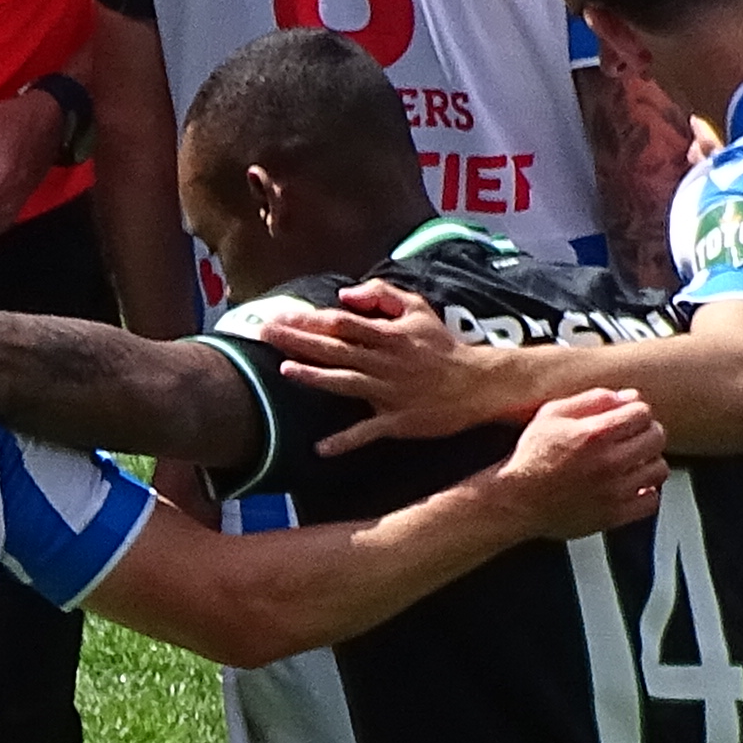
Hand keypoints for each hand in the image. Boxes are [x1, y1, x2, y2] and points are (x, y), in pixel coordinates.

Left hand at [260, 278, 511, 442]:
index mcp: (388, 335)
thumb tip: (344, 295)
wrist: (478, 383)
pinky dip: (345, 441)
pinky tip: (320, 449)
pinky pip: (368, 432)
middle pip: (335, 348)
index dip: (309, 318)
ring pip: (346, 383)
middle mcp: (385, 362)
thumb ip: (382, 294)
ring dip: (315, 378)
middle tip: (264, 333)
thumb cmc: (442, 345)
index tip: (280, 315)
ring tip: (285, 371)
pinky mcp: (398, 421)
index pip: (341, 323)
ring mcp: (390, 392)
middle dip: (298, 341)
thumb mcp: (418, 308)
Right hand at [490, 383, 668, 536]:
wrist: (516, 500)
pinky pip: (651, 501)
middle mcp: (608, 463)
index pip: (643, 413)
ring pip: (658, 469)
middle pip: (656, 438)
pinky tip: (631, 486)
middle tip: (632, 437)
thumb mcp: (552, 414)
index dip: (635, 411)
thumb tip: (625, 398)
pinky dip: (646, 492)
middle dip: (645, 433)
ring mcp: (614, 491)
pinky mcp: (614, 515)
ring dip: (648, 462)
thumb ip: (591, 400)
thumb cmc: (530, 458)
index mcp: (595, 434)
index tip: (627, 418)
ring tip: (632, 461)